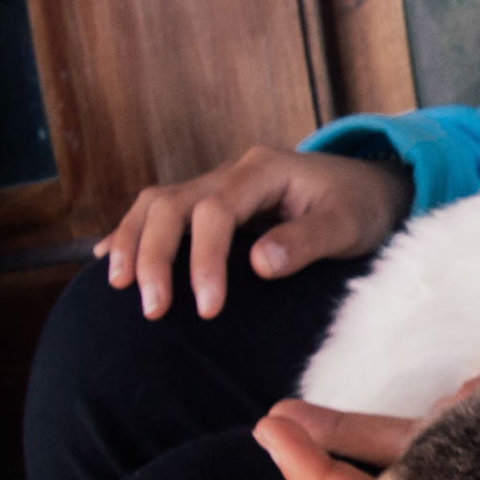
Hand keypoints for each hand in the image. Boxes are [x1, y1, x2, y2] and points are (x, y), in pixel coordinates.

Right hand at [96, 145, 412, 319]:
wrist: (369, 188)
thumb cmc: (359, 207)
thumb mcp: (347, 225)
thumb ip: (306, 241)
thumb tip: (258, 264)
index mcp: (264, 171)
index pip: (216, 211)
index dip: (205, 259)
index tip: (207, 307)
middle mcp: (232, 172)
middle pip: (172, 204)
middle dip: (155, 255)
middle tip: (153, 309)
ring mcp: (218, 184)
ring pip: (157, 203)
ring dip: (134, 241)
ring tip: (119, 285)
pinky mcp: (212, 203)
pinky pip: (162, 211)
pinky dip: (133, 233)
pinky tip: (110, 258)